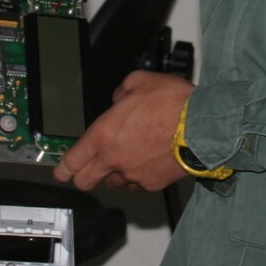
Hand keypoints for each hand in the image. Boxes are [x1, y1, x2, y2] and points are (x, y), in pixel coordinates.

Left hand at [54, 70, 191, 192]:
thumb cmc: (174, 103)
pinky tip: (148, 160)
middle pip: (85, 181)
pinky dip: (138, 176)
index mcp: (104, 135)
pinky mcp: (152, 183)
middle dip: (83, 176)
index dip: (62, 169)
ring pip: (113, 182)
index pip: (72, 161)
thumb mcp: (139, 81)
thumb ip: (120, 92)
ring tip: (129, 156)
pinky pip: (137, 184)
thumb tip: (118, 100)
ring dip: (114, 173)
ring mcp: (133, 175)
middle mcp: (114, 159)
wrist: (205, 126)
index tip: (61, 171)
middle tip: (88, 168)